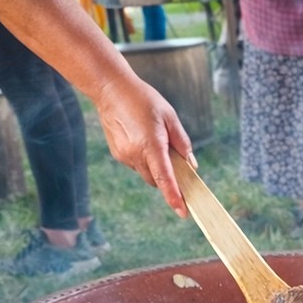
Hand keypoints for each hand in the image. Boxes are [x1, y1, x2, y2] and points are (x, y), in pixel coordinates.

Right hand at [93, 76, 194, 216]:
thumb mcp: (170, 117)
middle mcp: (135, 154)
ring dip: (155, 166)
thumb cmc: (143, 100)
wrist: (111, 90)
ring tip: (154, 140)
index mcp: (151, 145)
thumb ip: (182, 143)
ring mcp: (124, 156)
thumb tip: (191, 165)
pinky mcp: (117, 154)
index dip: (174, 197)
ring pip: (146, 173)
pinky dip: (144, 159)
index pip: (164, 179)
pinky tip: (142, 138)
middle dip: (167, 177)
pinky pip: (136, 164)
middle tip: (175, 162)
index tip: (183, 213)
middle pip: (156, 180)